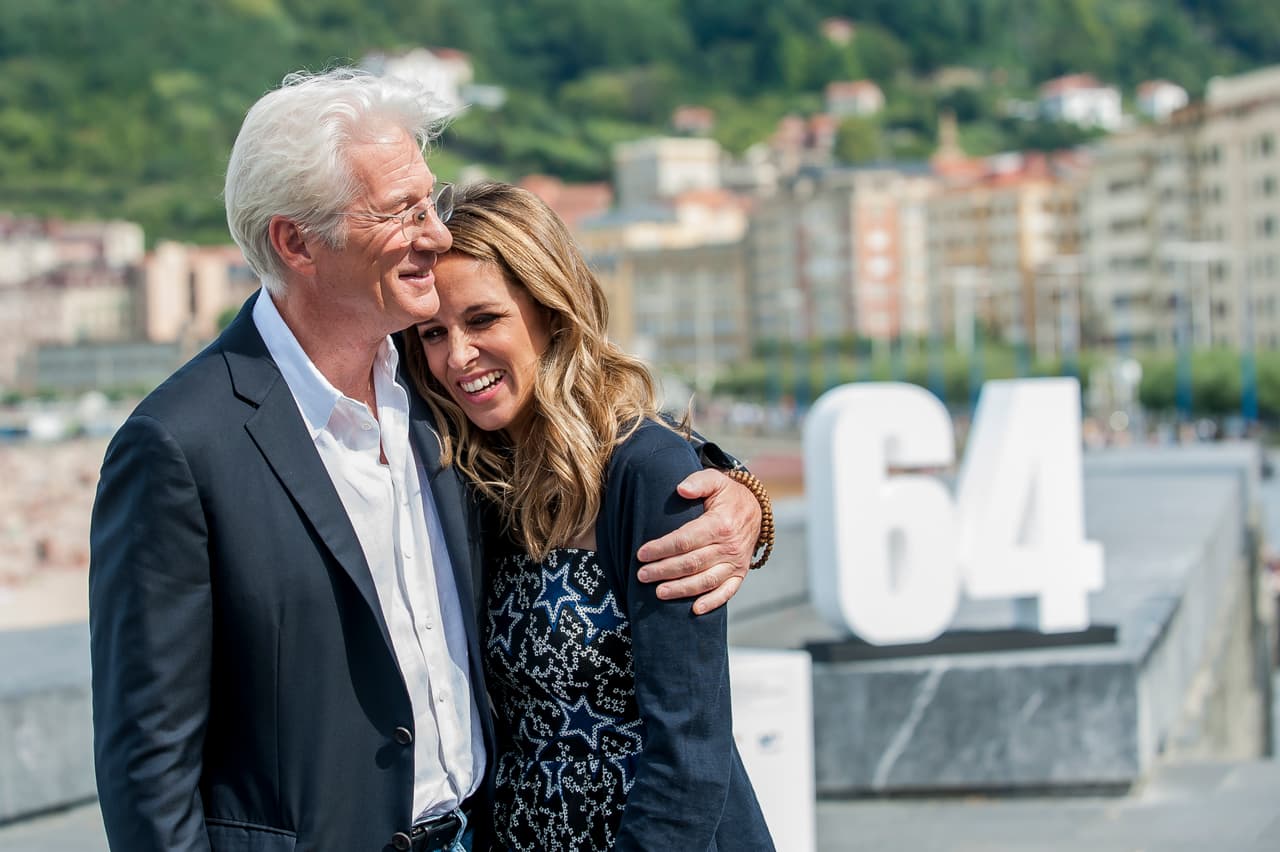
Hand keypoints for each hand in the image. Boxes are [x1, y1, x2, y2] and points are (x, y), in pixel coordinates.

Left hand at [636, 468, 761, 613]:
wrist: (755, 509)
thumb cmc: (727, 495)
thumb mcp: (715, 480)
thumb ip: (698, 482)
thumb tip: (681, 489)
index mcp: (720, 524)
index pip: (685, 540)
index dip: (662, 548)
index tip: (641, 553)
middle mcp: (729, 546)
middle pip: (692, 563)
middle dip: (664, 570)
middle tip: (642, 575)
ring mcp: (736, 563)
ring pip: (706, 580)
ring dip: (681, 589)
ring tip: (658, 592)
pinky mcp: (740, 573)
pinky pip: (727, 592)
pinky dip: (712, 602)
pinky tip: (694, 610)